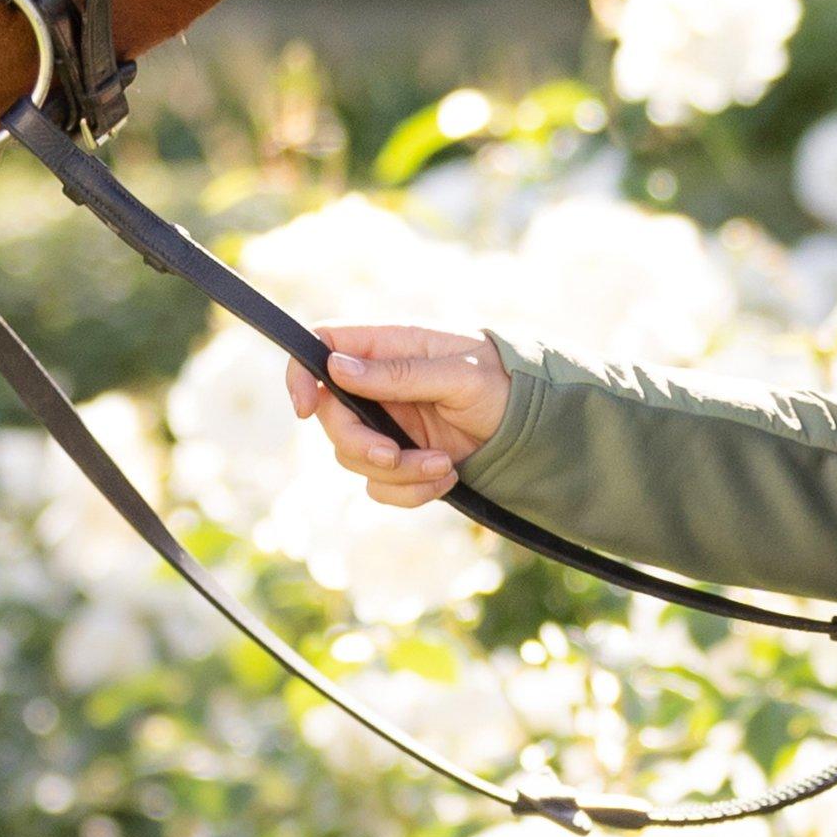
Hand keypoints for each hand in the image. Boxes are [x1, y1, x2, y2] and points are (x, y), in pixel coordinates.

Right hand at [287, 324, 508, 508]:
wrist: (536, 421)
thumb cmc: (502, 380)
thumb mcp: (460, 373)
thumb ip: (401, 372)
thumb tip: (338, 366)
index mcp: (389, 346)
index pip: (322, 345)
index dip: (301, 375)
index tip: (305, 409)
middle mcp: (379, 384)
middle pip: (330, 416)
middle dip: (359, 444)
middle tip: (394, 456)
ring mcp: (388, 423)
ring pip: (354, 457)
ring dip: (397, 472)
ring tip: (444, 465)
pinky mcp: (402, 457)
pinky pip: (382, 486)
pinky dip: (411, 491)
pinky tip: (447, 477)